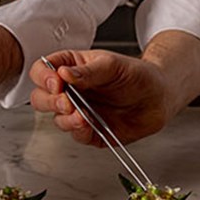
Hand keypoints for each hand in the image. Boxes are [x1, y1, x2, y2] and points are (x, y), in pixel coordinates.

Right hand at [30, 49, 170, 145]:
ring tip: (81, 114)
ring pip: (56, 118)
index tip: (56, 82)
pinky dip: (78, 131)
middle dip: (49, 101)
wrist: (158, 96)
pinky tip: (87, 123)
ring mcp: (78, 111)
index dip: (44, 76)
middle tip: (65, 101)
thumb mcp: (113, 65)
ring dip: (65, 118)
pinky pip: (75, 135)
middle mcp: (71, 90)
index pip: (44, 69)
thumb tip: (63, 72)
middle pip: (41, 97)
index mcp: (73, 68)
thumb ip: (88, 71)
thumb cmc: (136, 74)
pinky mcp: (89, 131)